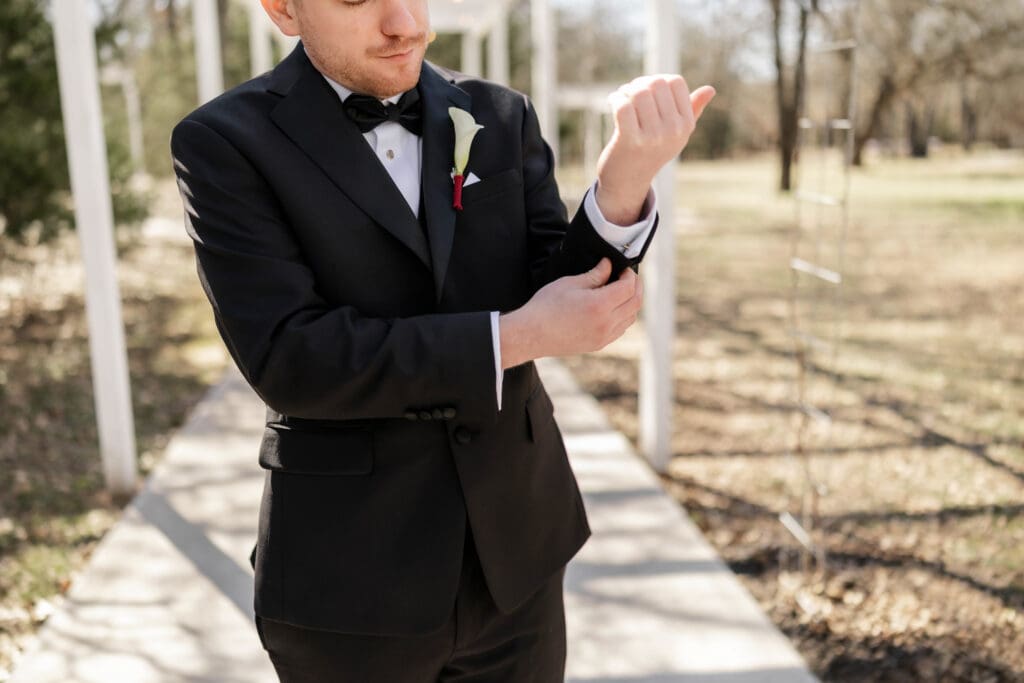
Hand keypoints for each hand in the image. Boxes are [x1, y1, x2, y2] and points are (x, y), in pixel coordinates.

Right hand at [499, 258, 643, 367]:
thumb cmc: (546, 306)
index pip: (629, 288)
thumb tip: (608, 265)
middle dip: (636, 287)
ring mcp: (603, 337)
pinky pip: (620, 330)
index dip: (630, 275)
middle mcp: (606, 323)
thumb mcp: (570, 283)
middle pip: (635, 303)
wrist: (531, 334)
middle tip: (628, 277)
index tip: (623, 268)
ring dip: (631, 303)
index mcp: (600, 305)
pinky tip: (612, 308)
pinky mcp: (598, 345)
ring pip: (630, 318)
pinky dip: (623, 317)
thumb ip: (594, 275)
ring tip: (621, 291)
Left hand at [595, 75, 715, 224]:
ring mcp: (653, 137)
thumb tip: (710, 89)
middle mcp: (673, 131)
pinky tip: (612, 102)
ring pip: (639, 92)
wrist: (628, 180)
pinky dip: (615, 99)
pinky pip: (623, 106)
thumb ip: (692, 110)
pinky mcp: (630, 141)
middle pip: (656, 83)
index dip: (658, 79)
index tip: (647, 89)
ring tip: (620, 96)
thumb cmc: (651, 150)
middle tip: (629, 92)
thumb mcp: (675, 133)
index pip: (675, 82)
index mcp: (686, 125)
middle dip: (640, 83)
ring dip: (626, 90)